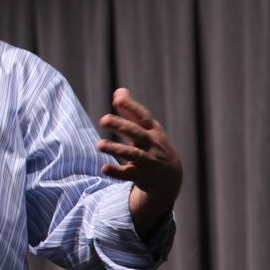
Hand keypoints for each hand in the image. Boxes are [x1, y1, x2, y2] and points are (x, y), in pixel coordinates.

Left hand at [97, 88, 181, 237]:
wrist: (170, 178)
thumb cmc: (153, 147)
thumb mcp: (147, 129)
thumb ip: (131, 111)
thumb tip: (119, 91)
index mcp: (152, 130)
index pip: (142, 117)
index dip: (131, 107)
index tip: (117, 99)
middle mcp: (153, 144)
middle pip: (136, 133)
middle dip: (121, 126)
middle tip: (104, 119)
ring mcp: (149, 161)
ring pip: (133, 154)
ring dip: (116, 149)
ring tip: (99, 145)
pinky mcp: (143, 176)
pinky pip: (129, 174)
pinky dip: (117, 172)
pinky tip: (104, 168)